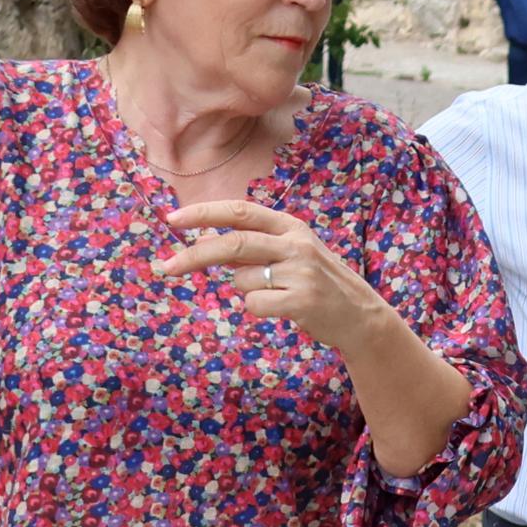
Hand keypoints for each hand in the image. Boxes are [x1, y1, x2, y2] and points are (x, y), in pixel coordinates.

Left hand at [152, 200, 396, 352]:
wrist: (361, 315)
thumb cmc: (317, 282)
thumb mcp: (292, 253)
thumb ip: (254, 245)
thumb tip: (205, 244)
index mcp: (291, 226)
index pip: (240, 211)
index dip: (204, 214)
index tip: (172, 220)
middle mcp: (296, 244)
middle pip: (234, 244)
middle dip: (195, 255)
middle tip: (166, 267)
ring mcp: (301, 272)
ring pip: (243, 281)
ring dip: (247, 291)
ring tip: (277, 295)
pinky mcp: (302, 300)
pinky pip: (255, 305)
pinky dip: (259, 310)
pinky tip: (284, 309)